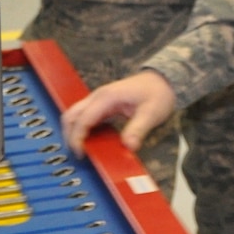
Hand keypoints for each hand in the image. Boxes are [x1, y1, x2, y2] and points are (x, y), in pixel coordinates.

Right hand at [60, 71, 176, 155]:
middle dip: (70, 135)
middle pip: (71, 115)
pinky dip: (83, 129)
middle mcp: (98, 97)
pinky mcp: (103, 104)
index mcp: (107, 98)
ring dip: (74, 132)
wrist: (164, 79)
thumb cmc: (158, 93)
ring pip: (75, 116)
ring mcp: (99, 99)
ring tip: (84, 150)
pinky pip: (86, 117)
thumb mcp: (152, 113)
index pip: (82, 119)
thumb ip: (138, 129)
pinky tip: (93, 141)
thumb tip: (128, 147)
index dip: (77, 138)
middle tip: (79, 154)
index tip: (81, 154)